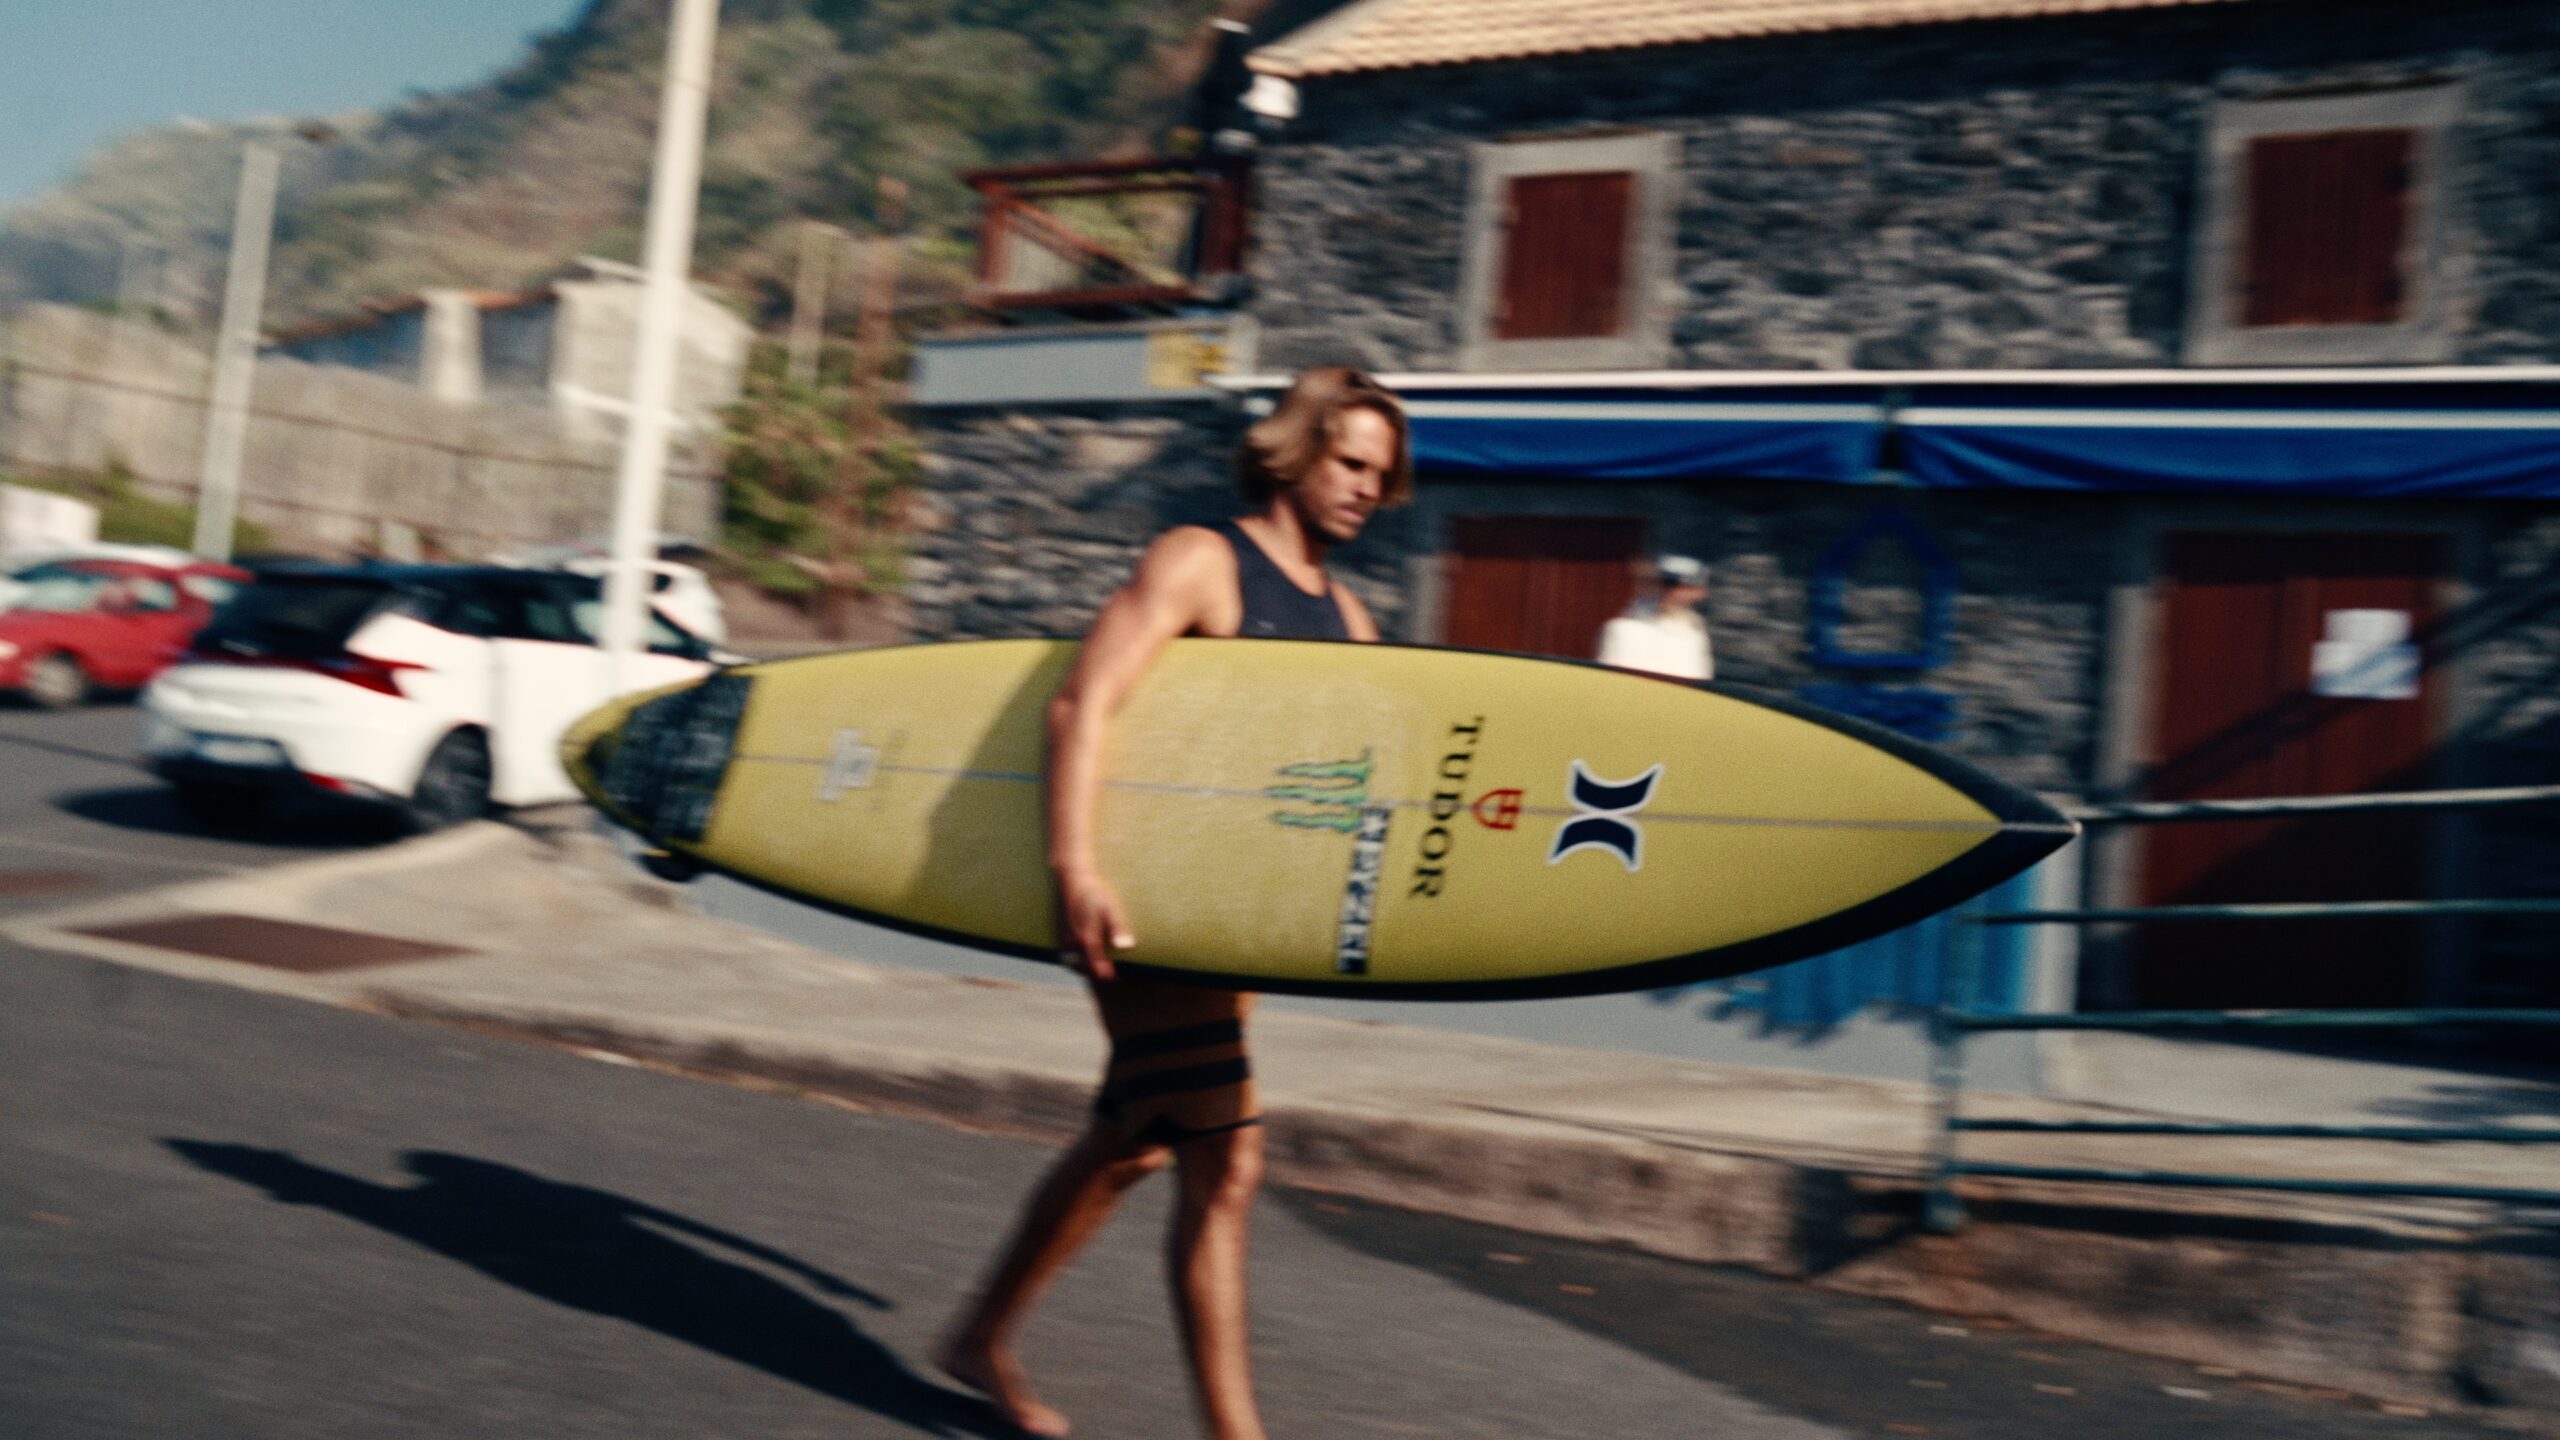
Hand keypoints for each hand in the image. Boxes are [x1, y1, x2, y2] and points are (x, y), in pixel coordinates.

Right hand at [1055, 866, 1135, 981]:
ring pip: (1072, 961)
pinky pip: (1065, 952)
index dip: (1107, 975)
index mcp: (1086, 938)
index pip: (1097, 967)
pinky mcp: (1058, 931)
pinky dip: (1074, 957)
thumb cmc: (1093, 891)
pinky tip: (1082, 953)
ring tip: (1095, 968)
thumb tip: (1126, 947)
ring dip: (1083, 967)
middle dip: (1094, 973)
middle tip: (1109, 975)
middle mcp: (1073, 941)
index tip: (1117, 978)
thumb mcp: (1110, 907)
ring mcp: (1064, 936)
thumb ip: (1118, 928)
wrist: (1071, 876)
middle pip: (1083, 968)